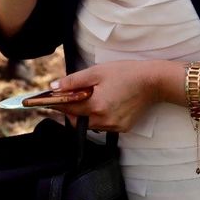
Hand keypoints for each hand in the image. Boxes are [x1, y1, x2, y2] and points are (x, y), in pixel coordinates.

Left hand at [47, 60, 179, 132]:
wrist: (153, 81)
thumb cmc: (125, 73)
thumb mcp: (96, 72)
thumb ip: (73, 81)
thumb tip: (53, 87)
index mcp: (96, 106)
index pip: (68, 109)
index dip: (56, 104)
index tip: (46, 101)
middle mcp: (104, 120)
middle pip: (78, 120)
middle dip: (71, 111)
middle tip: (69, 98)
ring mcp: (115, 126)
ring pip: (90, 124)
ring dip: (85, 114)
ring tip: (89, 98)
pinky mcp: (123, 128)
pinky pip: (103, 125)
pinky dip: (98, 117)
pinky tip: (104, 104)